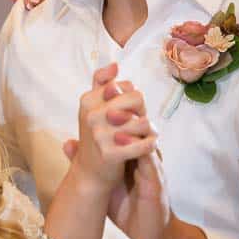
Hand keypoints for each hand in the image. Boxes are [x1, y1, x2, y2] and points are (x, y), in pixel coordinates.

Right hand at [65, 65, 157, 194]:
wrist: (91, 174)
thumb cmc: (97, 136)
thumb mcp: (93, 107)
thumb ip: (101, 83)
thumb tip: (114, 65)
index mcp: (88, 99)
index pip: (127, 86)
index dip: (133, 99)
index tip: (128, 112)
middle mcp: (91, 115)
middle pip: (137, 99)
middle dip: (143, 112)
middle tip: (139, 124)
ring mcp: (99, 135)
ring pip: (144, 121)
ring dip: (149, 129)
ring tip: (144, 136)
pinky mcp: (110, 154)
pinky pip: (145, 143)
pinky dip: (150, 145)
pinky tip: (148, 147)